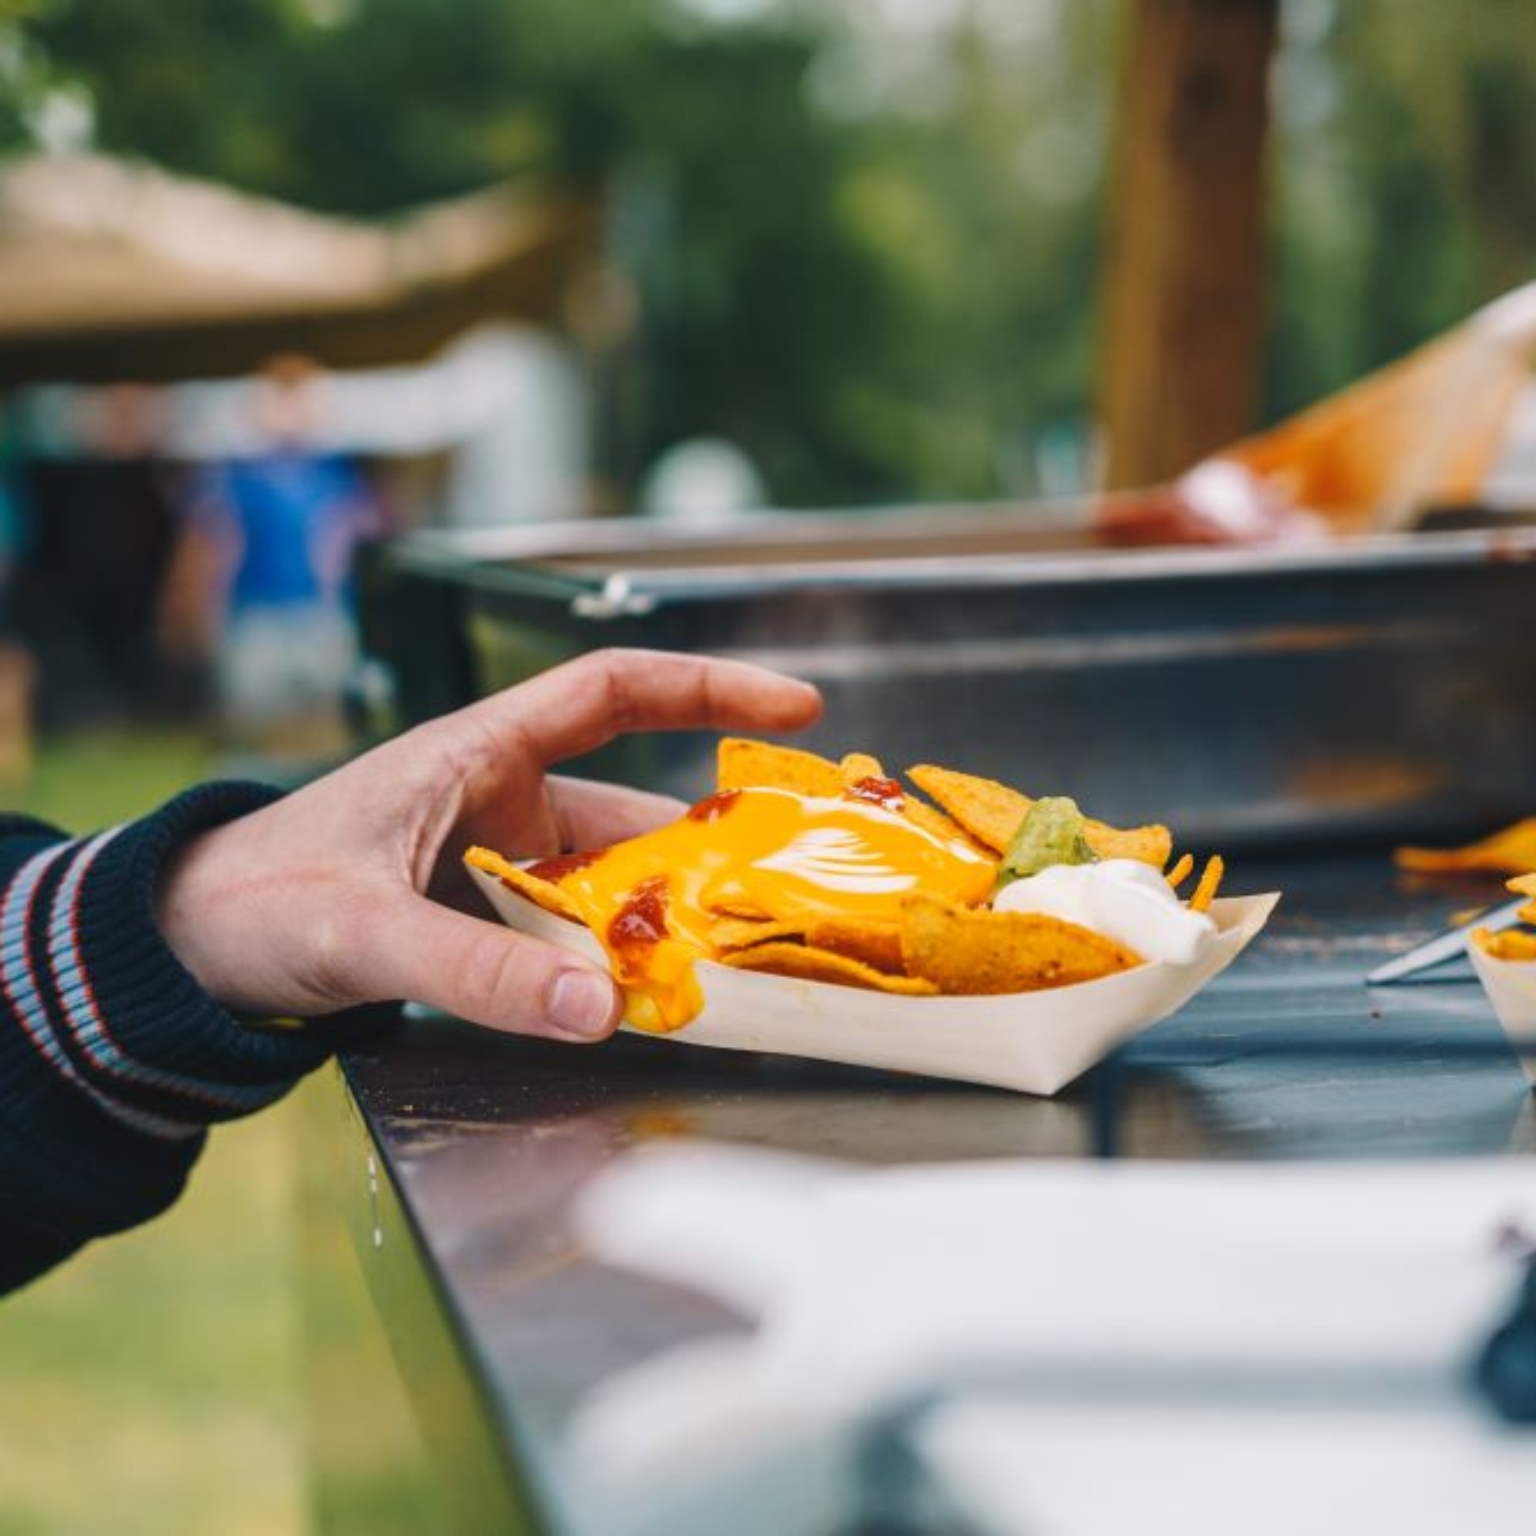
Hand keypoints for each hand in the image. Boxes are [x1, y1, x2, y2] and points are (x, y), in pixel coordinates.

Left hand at [156, 649, 821, 1041]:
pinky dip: (613, 964)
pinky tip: (646, 999)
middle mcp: (500, 802)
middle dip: (711, 849)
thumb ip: (475, 970)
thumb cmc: (251, 900)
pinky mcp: (484, 923)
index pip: (613, 690)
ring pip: (610, 887)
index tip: (794, 707)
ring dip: (663, 922)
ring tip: (735, 961)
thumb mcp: (360, 930)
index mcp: (475, 755)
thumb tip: (598, 1009)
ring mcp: (496, 866)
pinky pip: (573, 937)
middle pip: (635, 815)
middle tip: (790, 886)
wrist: (178, 952)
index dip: (709, 687)